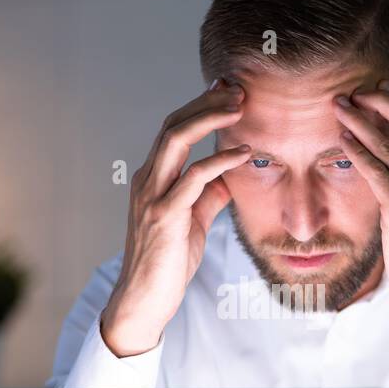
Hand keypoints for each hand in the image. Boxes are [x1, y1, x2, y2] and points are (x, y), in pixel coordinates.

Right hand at [101, 79, 251, 356]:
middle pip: (174, 124)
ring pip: (176, 140)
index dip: (200, 106)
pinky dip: (219, 160)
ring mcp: (153, 196)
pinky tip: (243, 152)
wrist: (144, 300)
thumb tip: (230, 176)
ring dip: (210, 117)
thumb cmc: (168, 262)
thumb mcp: (193, 222)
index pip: (174, 129)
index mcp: (153, 178)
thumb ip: (208, 196)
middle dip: (206, 101)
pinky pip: (193, 178)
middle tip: (239, 87)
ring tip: (241, 105)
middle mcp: (148, 180)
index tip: (228, 89)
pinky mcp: (164, 216)